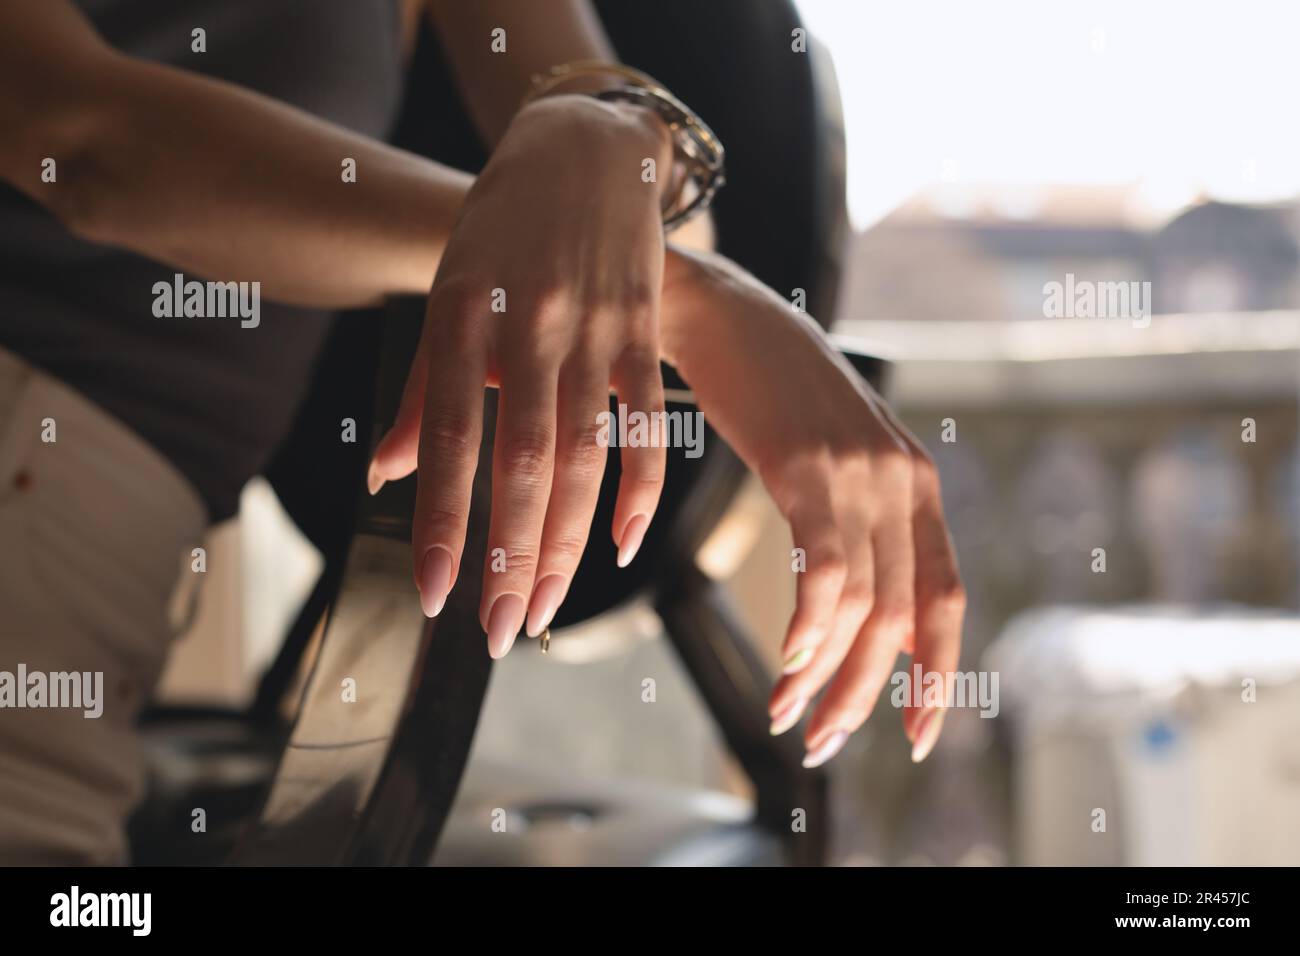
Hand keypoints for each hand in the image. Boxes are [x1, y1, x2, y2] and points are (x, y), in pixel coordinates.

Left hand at [368, 94, 673, 657]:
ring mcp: (593, 328)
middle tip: (497, 629)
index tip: (437, 594)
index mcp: (463, 316)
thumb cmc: (502, 228)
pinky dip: (640, 489)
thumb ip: (424, 386)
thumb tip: (390, 472)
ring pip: (583, 456)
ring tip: (543, 609)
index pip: (450, 438)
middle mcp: (528, 325)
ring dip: (565, 543)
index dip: (444, 521)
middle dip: (510, 556)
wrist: (584, 148)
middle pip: (522, 462)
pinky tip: (623, 545)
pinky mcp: (642, 331)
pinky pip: (645, 423)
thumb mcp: (447, 290)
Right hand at [660, 247, 965, 766]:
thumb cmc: (763, 384)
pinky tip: (786, 661)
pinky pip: (824, 572)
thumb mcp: (831, 452)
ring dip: (825, 677)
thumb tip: (861, 605)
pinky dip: (807, 631)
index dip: (937, 676)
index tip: (919, 734)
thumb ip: (860, 518)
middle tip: (824, 743)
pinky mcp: (809, 464)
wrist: (714, 310)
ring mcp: (860, 470)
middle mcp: (903, 478)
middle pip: (902, 618)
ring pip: (863, 606)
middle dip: (866, 696)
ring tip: (787, 715)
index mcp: (917, 481)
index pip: (946, 599)